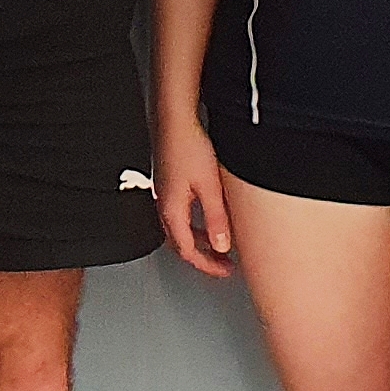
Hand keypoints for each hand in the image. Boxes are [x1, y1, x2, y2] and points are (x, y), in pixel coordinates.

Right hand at [156, 117, 235, 275]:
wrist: (174, 119)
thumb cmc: (188, 146)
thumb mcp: (210, 187)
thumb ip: (216, 218)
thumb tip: (221, 245)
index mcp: (172, 210)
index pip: (187, 251)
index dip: (208, 265)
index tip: (225, 271)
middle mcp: (164, 205)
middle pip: (181, 243)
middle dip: (203, 257)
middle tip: (223, 264)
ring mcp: (165, 194)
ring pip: (180, 229)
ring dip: (199, 240)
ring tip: (219, 244)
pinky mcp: (168, 183)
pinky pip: (180, 214)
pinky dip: (195, 224)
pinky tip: (208, 217)